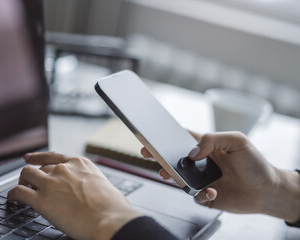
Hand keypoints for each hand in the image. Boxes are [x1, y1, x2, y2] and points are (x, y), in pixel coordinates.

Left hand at [7, 152, 141, 239]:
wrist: (109, 219)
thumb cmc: (113, 207)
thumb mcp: (103, 185)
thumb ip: (90, 183)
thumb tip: (91, 192)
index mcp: (79, 163)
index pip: (53, 156)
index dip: (38, 156)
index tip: (30, 158)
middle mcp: (63, 169)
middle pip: (40, 167)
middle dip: (34, 175)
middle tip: (31, 184)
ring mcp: (51, 183)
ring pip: (26, 174)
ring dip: (22, 182)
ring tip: (20, 190)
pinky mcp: (41, 200)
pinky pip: (19, 192)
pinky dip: (12, 195)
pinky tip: (12, 200)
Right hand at [141, 131, 299, 222]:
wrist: (268, 191)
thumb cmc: (255, 163)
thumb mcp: (238, 141)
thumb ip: (213, 140)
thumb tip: (192, 152)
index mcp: (207, 147)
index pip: (183, 138)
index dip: (167, 135)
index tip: (153, 134)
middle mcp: (201, 162)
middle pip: (174, 157)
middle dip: (158, 155)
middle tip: (148, 152)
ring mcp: (201, 179)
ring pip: (178, 177)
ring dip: (171, 175)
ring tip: (168, 174)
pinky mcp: (206, 195)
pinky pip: (194, 195)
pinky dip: (199, 194)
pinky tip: (211, 190)